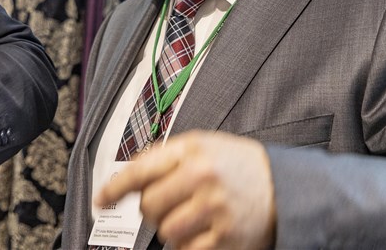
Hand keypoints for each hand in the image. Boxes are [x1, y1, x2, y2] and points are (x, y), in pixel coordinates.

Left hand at [95, 131, 275, 249]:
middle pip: (149, 205)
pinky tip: (200, 232)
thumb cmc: (239, 166)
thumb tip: (129, 176)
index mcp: (193, 150)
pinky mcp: (226, 237)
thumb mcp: (204, 145)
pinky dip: (187, 246)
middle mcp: (202, 176)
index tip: (101, 199)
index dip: (115, 187)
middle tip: (167, 206)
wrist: (285, 188)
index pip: (141, 170)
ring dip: (171, 229)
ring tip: (189, 218)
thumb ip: (167, 157)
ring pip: (165, 230)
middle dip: (152, 210)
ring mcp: (214, 208)